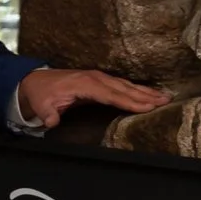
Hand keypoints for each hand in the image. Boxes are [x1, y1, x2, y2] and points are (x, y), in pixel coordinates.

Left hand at [16, 67, 168, 127]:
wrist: (34, 81)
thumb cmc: (40, 95)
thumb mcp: (40, 105)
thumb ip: (47, 114)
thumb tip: (51, 122)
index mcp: (83, 85)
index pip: (110, 94)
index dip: (128, 101)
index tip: (146, 107)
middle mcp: (95, 78)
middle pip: (123, 89)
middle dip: (145, 96)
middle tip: (165, 102)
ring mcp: (99, 77)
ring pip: (126, 86)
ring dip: (146, 92)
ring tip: (165, 97)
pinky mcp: (100, 80)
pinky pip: (122, 85)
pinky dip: (138, 89)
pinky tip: (151, 94)